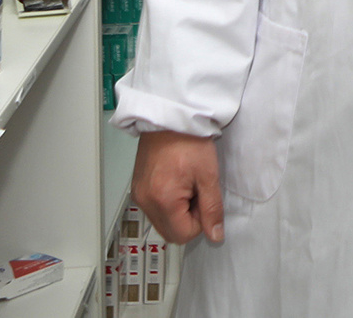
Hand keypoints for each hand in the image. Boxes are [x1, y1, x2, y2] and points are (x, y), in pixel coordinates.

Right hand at [131, 130, 224, 245]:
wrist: (169, 117)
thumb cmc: (189, 141)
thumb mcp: (208, 175)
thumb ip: (212, 209)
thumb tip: (215, 235)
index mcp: (162, 200)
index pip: (183, 234)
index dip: (200, 221)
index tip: (203, 198)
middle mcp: (145, 201)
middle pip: (170, 232)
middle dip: (188, 218)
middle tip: (195, 191)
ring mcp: (139, 195)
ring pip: (162, 222)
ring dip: (177, 211)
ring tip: (186, 184)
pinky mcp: (137, 188)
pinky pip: (154, 209)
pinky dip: (167, 202)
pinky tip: (175, 182)